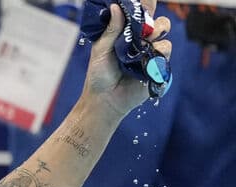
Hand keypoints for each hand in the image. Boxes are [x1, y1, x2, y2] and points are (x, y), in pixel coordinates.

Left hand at [83, 1, 172, 116]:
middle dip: (152, 20)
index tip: (145, 0)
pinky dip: (157, 51)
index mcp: (127, 33)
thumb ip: (111, 29)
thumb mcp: (101, 50)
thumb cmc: (99, 74)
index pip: (141, 13)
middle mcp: (142, 40)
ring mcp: (151, 51)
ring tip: (143, 44)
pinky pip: (165, 50)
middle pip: (158, 20)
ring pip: (164, 32)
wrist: (104, 99)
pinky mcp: (158, 65)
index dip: (145, 4)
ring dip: (155, 34)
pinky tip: (146, 59)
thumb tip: (116, 6)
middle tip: (142, 28)